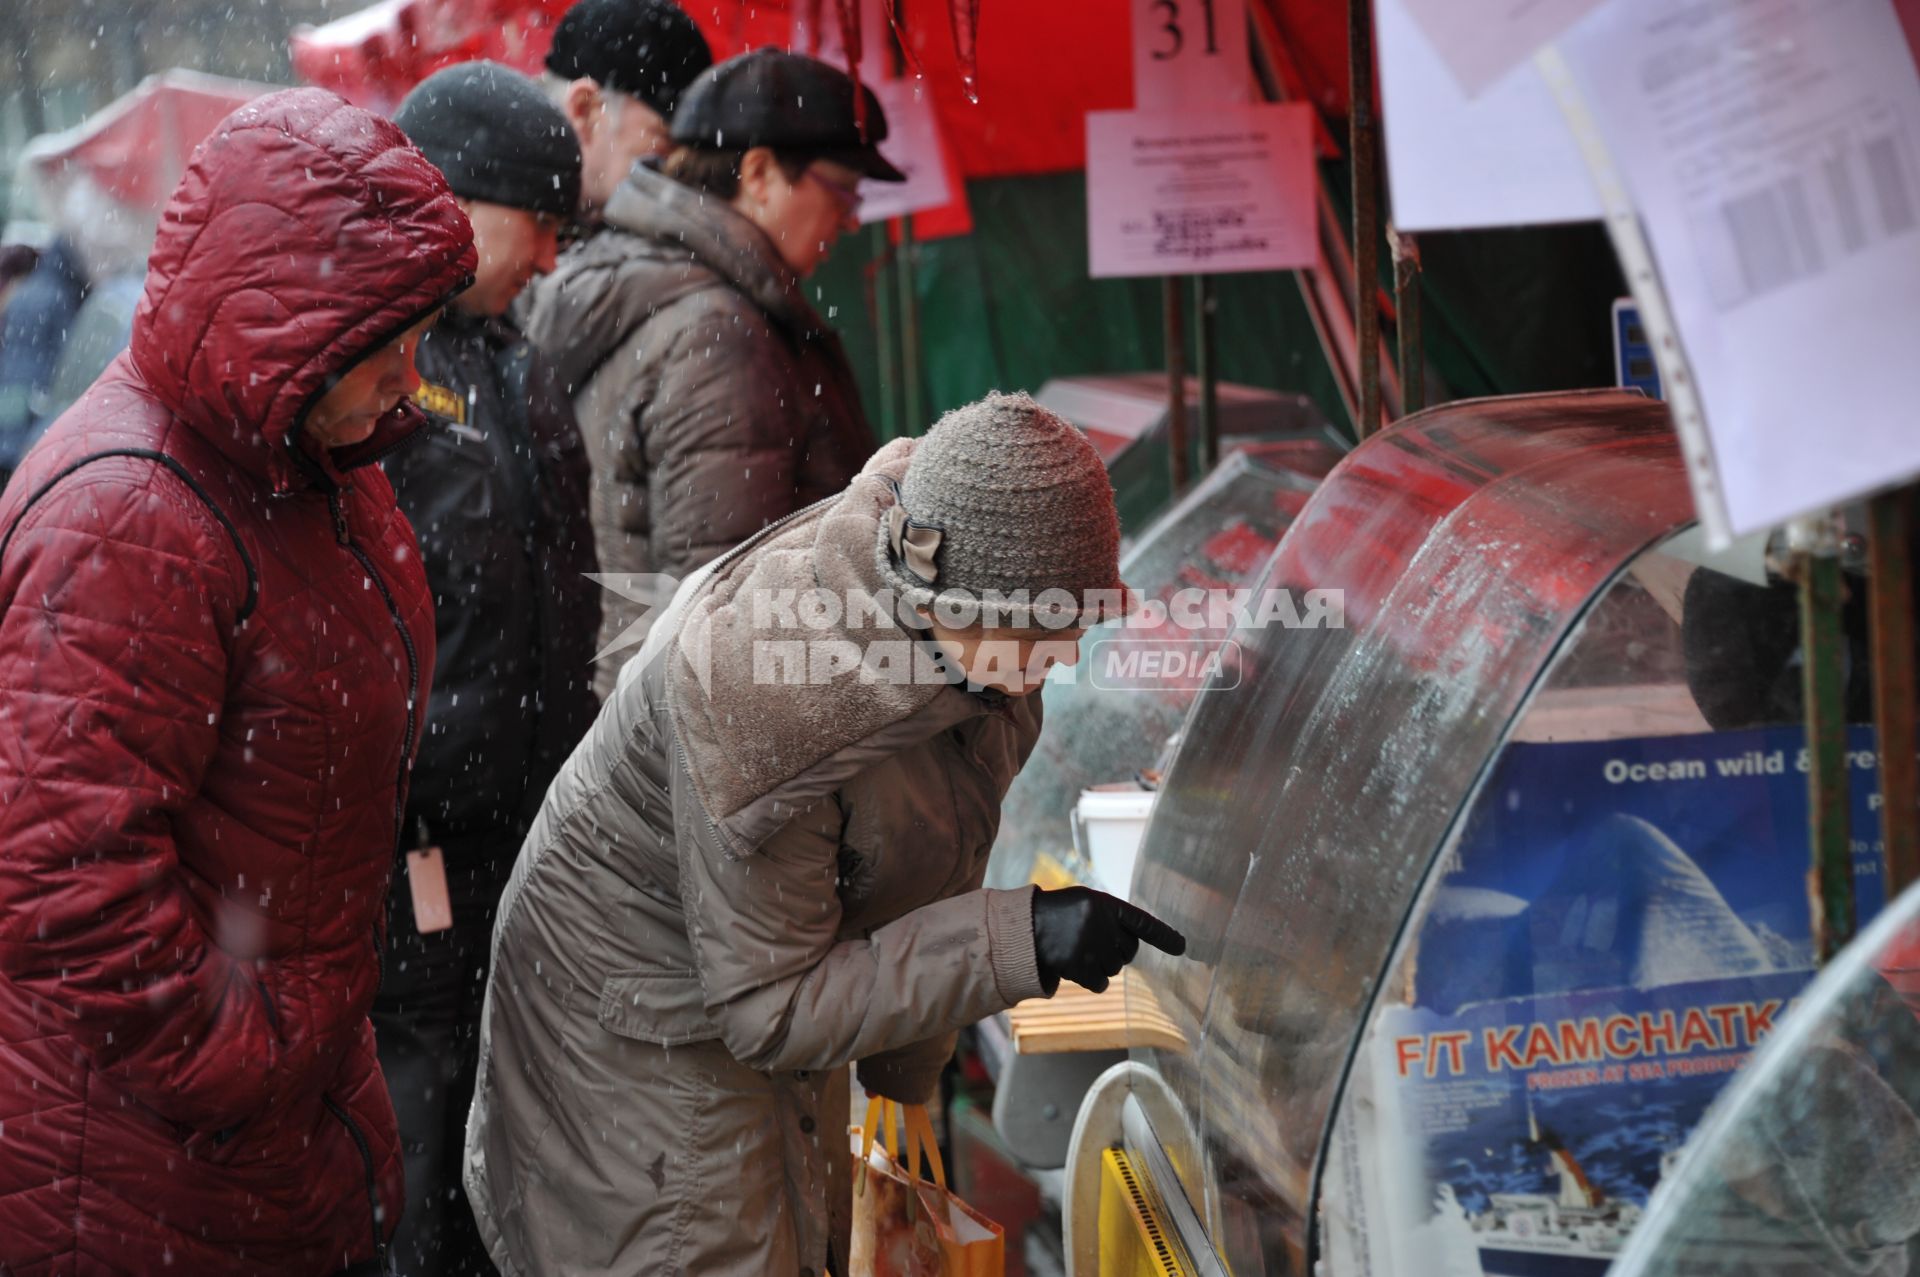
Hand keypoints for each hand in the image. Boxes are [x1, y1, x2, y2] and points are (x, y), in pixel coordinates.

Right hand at [1031, 886, 1185, 994]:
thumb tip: (1135, 942)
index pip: (1142, 922)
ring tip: (1076, 950)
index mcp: (1104, 904)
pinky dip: (1091, 980)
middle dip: (1116, 951)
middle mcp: (1101, 924)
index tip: (1182, 947)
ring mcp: (1090, 946)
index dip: (1164, 936)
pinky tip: (1074, 967)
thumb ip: (1109, 917)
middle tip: (1092, 943)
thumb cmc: (1056, 914)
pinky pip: (1100, 983)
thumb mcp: (1083, 903)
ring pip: (1114, 968)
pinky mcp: (1079, 966)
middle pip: (1128, 951)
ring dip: (1100, 965)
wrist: (1022, 929)